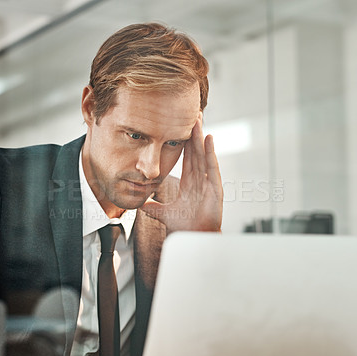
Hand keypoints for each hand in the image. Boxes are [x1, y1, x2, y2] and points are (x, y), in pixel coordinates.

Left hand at [141, 113, 222, 232]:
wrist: (194, 239)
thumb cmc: (185, 227)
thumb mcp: (165, 213)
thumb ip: (154, 207)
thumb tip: (141, 204)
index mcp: (189, 183)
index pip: (186, 158)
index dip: (184, 143)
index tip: (180, 127)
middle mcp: (200, 180)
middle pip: (195, 152)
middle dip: (193, 133)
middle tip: (191, 114)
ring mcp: (208, 182)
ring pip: (203, 155)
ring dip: (200, 137)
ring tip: (198, 119)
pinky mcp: (215, 187)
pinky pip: (212, 167)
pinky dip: (210, 153)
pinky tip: (209, 139)